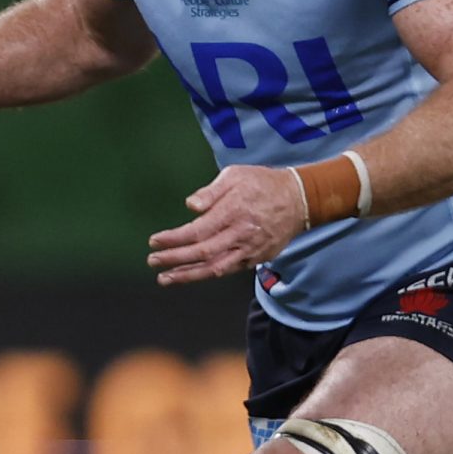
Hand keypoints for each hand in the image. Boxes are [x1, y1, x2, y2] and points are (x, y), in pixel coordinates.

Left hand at [147, 165, 305, 285]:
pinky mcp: (257, 258)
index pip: (197, 231)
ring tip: (165, 279)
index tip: (154, 242)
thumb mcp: (236, 175)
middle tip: (152, 261)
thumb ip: (211, 191)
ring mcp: (251, 249)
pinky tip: (190, 274)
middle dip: (174, 259)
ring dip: (188, 275)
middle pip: (203, 253)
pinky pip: (228, 269)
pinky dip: (208, 274)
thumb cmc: (263, 183)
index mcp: (233, 211)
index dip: (173, 239)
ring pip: (215, 268)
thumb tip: (191, 205)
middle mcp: (241, 234)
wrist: (300, 199)